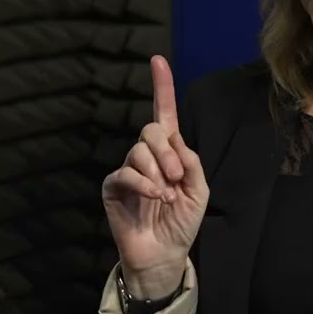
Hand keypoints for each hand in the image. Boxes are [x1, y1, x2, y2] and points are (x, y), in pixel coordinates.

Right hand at [102, 55, 209, 298]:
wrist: (165, 253)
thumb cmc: (182, 222)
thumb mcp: (199, 189)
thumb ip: (191, 161)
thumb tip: (174, 138)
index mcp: (170, 152)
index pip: (164, 113)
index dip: (162, 86)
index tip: (158, 59)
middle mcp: (147, 155)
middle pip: (151, 130)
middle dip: (168, 152)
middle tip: (177, 177)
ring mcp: (128, 169)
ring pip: (139, 151)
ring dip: (158, 174)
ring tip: (165, 197)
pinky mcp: (114, 186)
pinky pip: (126, 173)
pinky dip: (144, 184)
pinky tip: (154, 198)